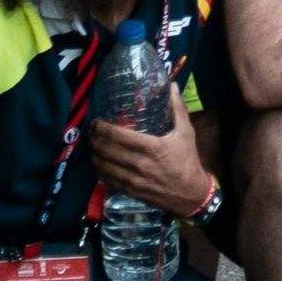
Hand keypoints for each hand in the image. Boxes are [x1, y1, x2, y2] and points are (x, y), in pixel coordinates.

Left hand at [87, 111, 212, 215]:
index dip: (103, 127)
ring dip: (94, 155)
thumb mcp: (186, 133)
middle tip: (90, 132)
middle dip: (95, 139)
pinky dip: (100, 171)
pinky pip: (109, 181)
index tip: (96, 121)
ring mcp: (134, 180)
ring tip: (91, 146)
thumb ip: (178, 109)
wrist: (191, 194)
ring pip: (105, 166)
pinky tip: (98, 165)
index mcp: (153, 147)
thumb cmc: (188, 161)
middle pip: (107, 150)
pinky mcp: (131, 191)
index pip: (119, 135)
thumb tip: (173, 86)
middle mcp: (140, 164)